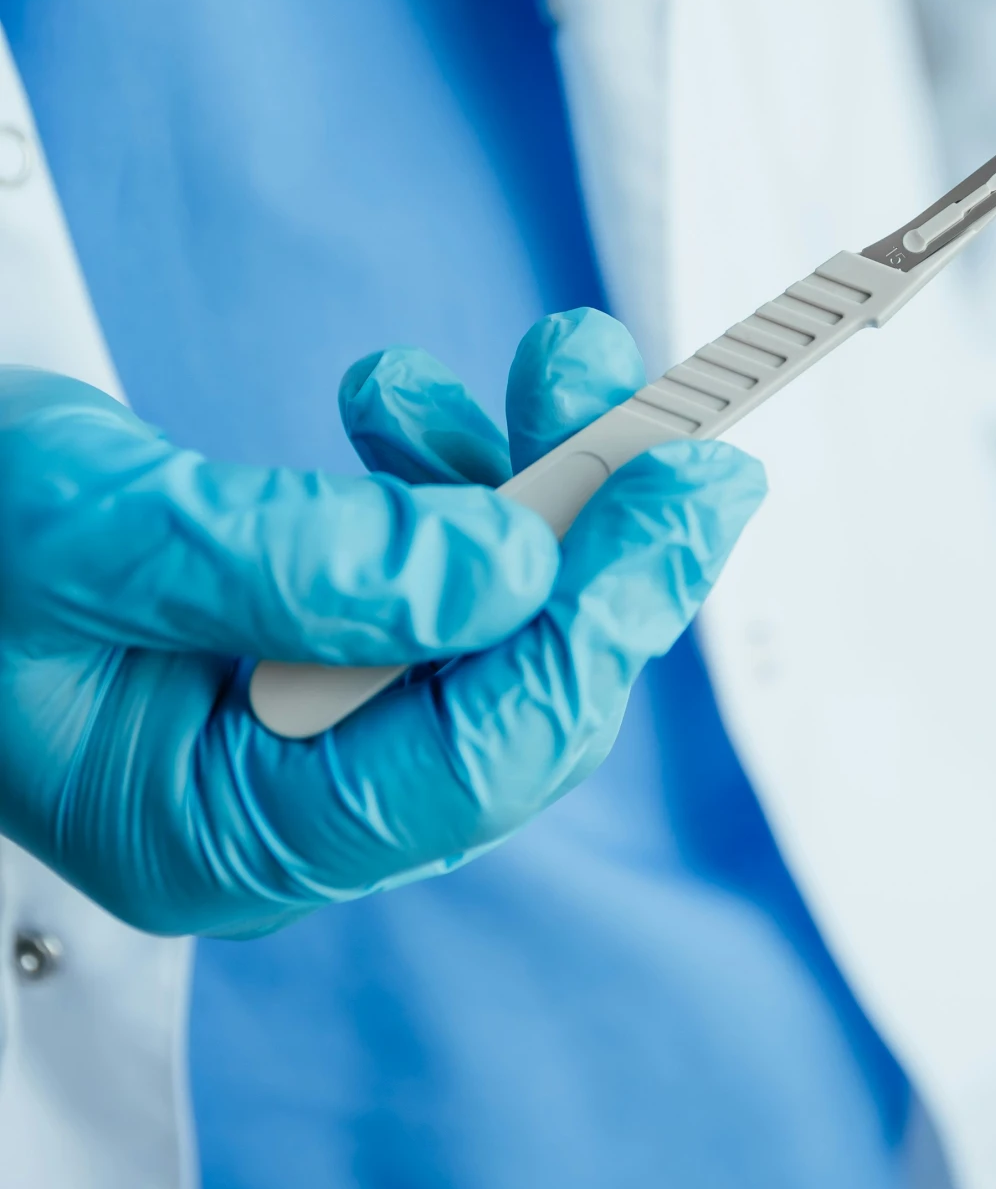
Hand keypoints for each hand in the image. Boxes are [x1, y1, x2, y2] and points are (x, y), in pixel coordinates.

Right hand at [0, 310, 763, 937]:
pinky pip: (425, 574)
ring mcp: (294, 731)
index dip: (605, 617)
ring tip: (560, 353)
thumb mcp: (105, 533)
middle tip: (680, 418)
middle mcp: (279, 807)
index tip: (697, 484)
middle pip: (512, 693)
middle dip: (599, 540)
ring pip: (486, 620)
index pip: (478, 757)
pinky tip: (401, 400)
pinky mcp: (302, 648)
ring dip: (533, 481)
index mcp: (221, 836)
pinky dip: (443, 478)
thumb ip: (308, 562)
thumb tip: (519, 565)